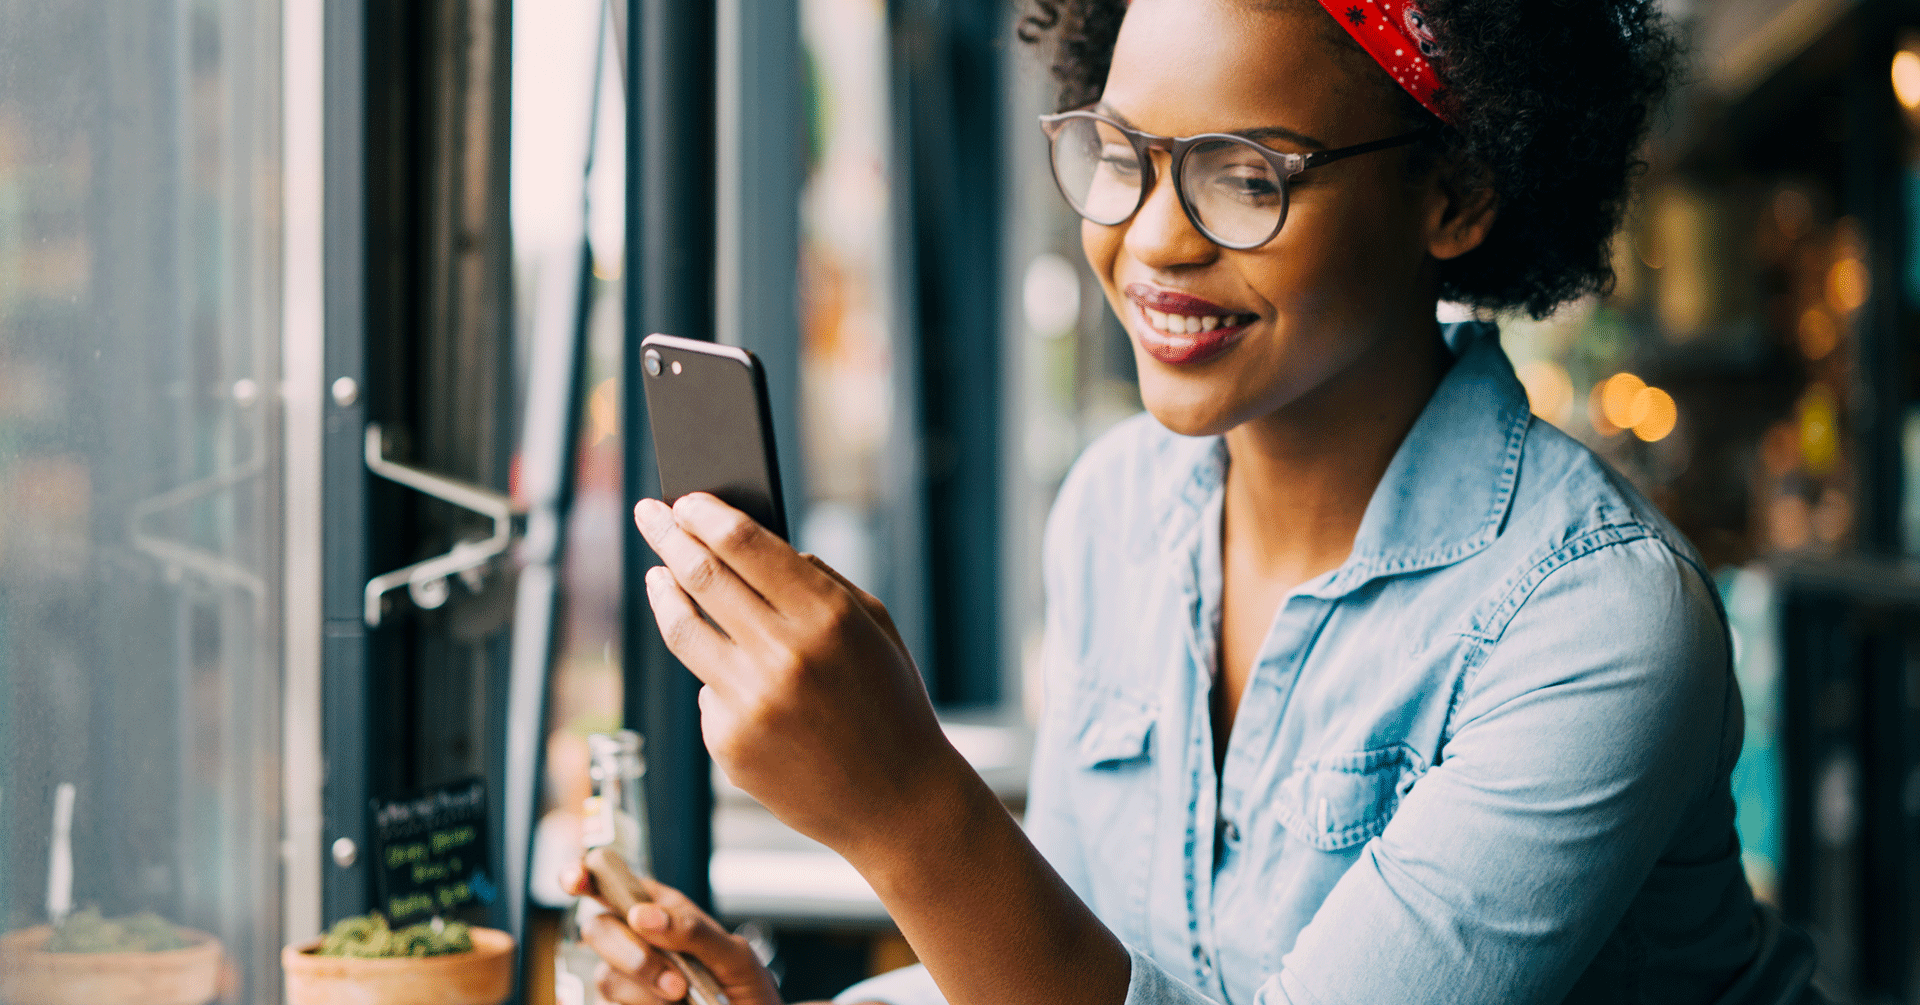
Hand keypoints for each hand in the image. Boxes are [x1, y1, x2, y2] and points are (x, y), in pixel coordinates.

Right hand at [561, 862, 781, 1004]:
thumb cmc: (743, 986)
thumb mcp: (733, 953)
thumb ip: (692, 929)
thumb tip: (642, 914)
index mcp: (657, 908)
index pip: (608, 880)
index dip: (583, 873)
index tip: (577, 880)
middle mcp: (633, 938)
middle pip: (596, 929)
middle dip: (630, 954)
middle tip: (675, 981)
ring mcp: (624, 977)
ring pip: (606, 976)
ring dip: (646, 990)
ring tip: (682, 998)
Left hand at [633, 494, 971, 858]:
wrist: (899, 803)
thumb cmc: (892, 705)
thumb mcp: (874, 629)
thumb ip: (820, 582)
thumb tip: (757, 546)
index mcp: (826, 617)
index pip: (744, 544)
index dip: (705, 514)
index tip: (683, 499)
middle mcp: (782, 655)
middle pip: (700, 576)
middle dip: (667, 536)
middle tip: (648, 513)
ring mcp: (749, 703)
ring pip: (683, 630)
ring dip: (662, 593)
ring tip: (656, 575)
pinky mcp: (728, 743)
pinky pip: (708, 690)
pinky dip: (717, 674)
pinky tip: (734, 674)